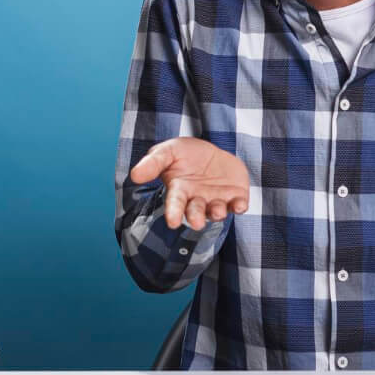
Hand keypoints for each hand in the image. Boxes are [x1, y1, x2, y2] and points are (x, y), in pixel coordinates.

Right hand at [128, 137, 249, 231]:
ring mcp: (216, 200)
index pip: (174, 203)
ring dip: (217, 212)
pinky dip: (239, 206)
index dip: (173, 212)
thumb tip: (134, 176)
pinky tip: (240, 206)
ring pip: (216, 211)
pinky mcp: (235, 196)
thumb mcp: (168, 151)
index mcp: (179, 191)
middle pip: (195, 212)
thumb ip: (153, 163)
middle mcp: (197, 200)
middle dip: (195, 218)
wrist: (212, 151)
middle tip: (196, 223)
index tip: (171, 222)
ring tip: (217, 211)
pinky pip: (238, 205)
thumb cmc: (185, 154)